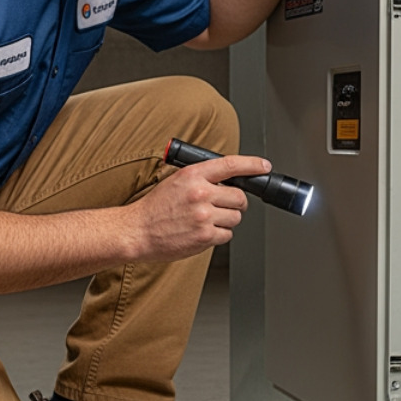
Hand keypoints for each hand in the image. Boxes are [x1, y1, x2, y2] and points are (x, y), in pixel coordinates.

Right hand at [128, 154, 270, 261]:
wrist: (137, 231)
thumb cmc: (155, 207)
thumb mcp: (177, 181)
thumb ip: (202, 178)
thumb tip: (228, 180)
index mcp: (193, 175)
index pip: (230, 165)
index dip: (252, 164)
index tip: (263, 166)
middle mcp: (200, 193)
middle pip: (239, 197)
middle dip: (235, 203)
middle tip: (223, 206)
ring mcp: (203, 216)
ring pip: (236, 217)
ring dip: (226, 220)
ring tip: (206, 220)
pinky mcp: (204, 236)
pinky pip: (227, 234)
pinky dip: (219, 235)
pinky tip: (202, 231)